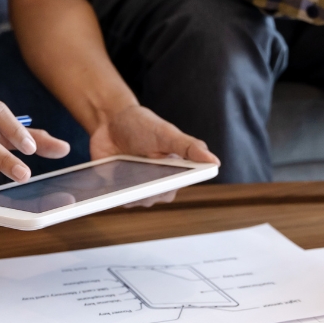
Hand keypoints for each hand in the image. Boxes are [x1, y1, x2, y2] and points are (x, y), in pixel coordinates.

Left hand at [89, 105, 219, 206]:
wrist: (111, 121)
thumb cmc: (143, 125)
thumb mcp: (167, 133)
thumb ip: (190, 147)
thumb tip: (214, 162)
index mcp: (175, 173)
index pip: (171, 190)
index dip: (163, 187)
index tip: (156, 178)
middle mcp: (156, 184)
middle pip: (150, 199)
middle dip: (142, 188)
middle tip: (137, 172)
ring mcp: (136, 188)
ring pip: (132, 201)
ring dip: (126, 189)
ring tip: (123, 170)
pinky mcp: (116, 189)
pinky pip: (113, 199)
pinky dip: (110, 191)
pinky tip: (108, 179)